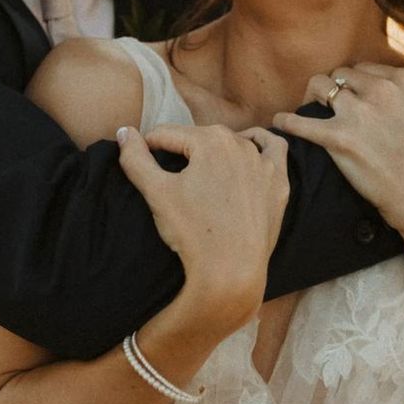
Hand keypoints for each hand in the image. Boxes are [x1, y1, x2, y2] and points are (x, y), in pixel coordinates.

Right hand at [117, 123, 288, 325]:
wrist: (231, 272)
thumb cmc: (192, 232)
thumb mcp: (156, 193)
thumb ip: (135, 158)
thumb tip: (123, 132)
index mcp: (210, 140)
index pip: (167, 135)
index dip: (148, 148)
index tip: (141, 164)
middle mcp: (241, 144)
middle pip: (199, 138)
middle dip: (182, 151)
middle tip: (169, 176)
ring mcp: (264, 164)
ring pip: (234, 142)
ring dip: (216, 149)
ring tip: (201, 168)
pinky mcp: (279, 184)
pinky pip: (274, 150)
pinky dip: (261, 144)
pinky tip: (250, 146)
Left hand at [273, 45, 403, 238]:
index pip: (366, 69)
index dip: (356, 85)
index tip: (353, 100)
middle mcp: (381, 91)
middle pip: (340, 76)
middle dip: (333, 91)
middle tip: (327, 109)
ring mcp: (359, 114)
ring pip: (318, 88)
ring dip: (310, 100)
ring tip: (306, 113)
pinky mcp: (339, 139)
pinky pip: (299, 122)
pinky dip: (285, 123)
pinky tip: (278, 126)